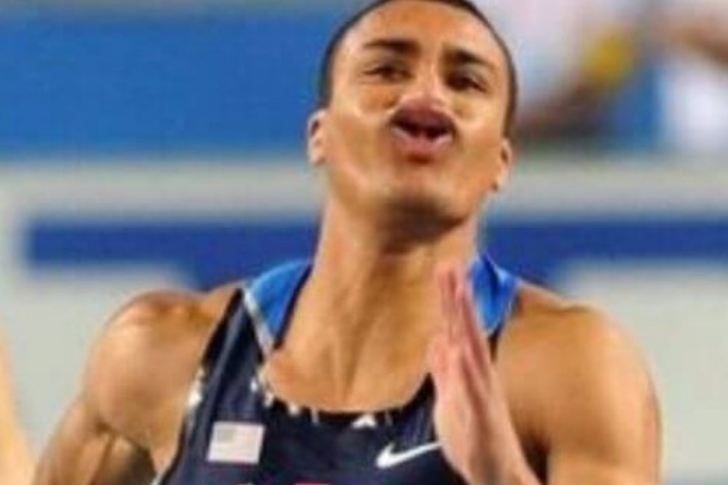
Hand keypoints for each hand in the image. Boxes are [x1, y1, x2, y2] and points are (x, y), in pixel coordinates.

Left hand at [427, 268, 534, 484]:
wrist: (497, 481)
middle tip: (452, 264)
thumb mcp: (450, 402)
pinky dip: (468, 371)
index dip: (450, 300)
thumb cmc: (475, 445)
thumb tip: (436, 339)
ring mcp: (482, 400)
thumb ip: (443, 372)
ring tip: (459, 293)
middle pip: (466, 332)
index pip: (457, 330)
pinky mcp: (484, 423)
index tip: (446, 267)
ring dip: (466, 323)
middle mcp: (477, 381)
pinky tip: (461, 349)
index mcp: (467, 376)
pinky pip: (476, 393)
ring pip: (473, 354)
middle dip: (458, 298)